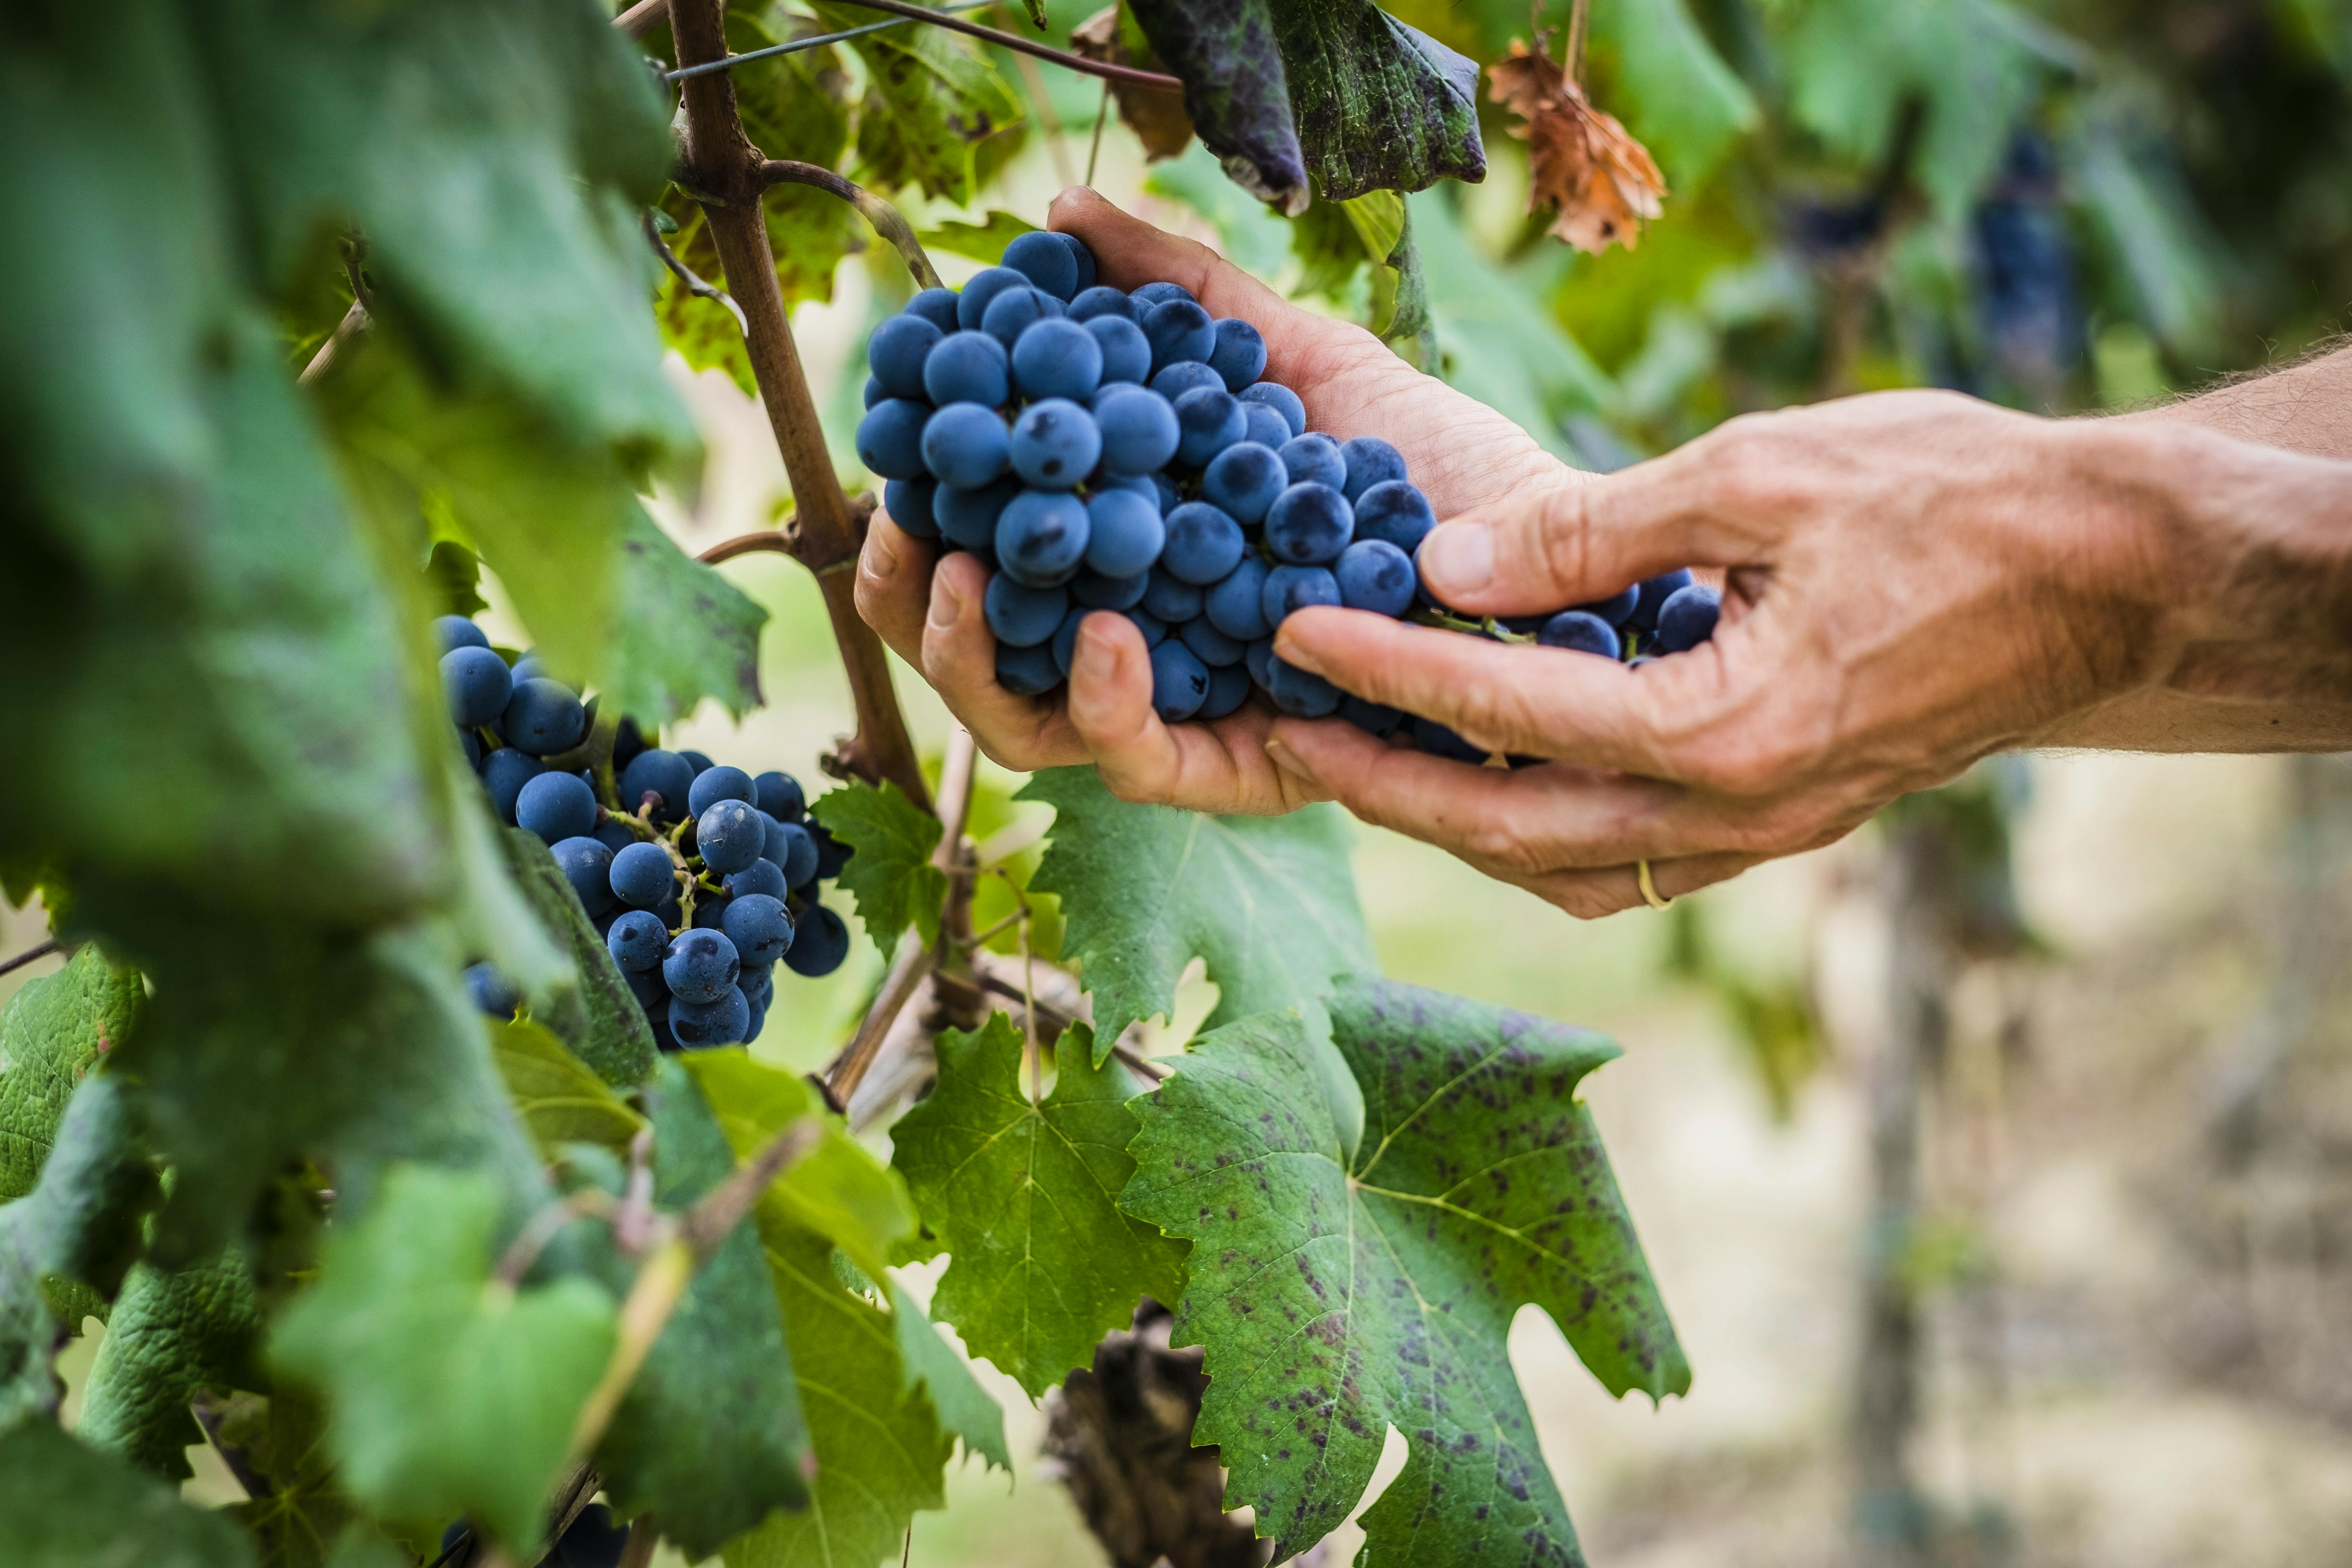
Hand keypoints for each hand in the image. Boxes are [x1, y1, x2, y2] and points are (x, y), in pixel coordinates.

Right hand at [855, 186, 1574, 812]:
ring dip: (974, 660)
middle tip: (896, 535)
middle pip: (985, 662)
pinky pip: (1143, 767)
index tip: (889, 470)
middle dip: (913, 611)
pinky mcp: (1251, 770)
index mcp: (1135, 566)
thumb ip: (1177, 293)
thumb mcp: (1290, 354)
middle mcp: (1149, 652)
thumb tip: (1059, 213)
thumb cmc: (1428, 459)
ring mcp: (1191, 718)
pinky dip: (1107, 704)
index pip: (990, 570)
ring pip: (1034, 729)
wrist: (1552, 544)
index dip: (916, 535)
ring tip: (957, 576)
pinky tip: (1106, 633)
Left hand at [1266, 391, 2350, 915]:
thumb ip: (1596, 530)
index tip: (1289, 633)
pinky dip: (1540, 837)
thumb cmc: (1950, 497)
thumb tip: (1447, 566)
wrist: (2106, 576)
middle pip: (1509, 831)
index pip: (1505, 712)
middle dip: (1384, 786)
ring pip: (1564, 869)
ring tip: (1367, 765)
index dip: (1384, 671)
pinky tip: (1490, 789)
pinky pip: (1628, 865)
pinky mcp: (1781, 825)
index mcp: (1725, 727)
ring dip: (1456, 827)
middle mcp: (1736, 813)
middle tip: (1285, 737)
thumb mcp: (1763, 472)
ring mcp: (1762, 836)